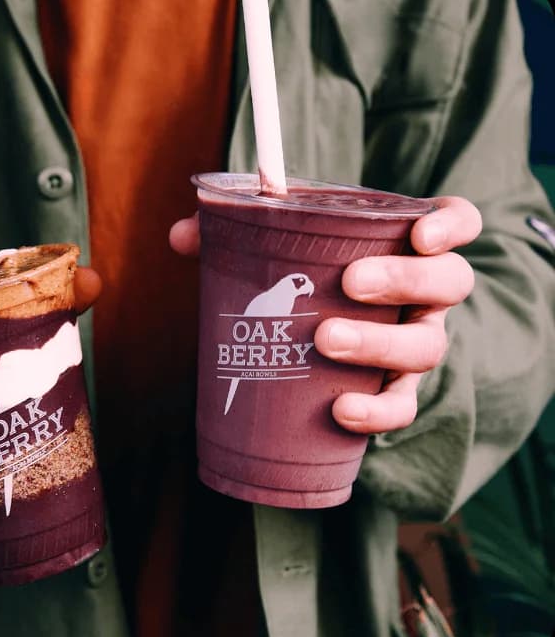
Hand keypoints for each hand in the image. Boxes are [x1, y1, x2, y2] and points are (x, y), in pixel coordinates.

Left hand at [169, 197, 480, 434]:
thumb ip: (234, 237)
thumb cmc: (303, 288)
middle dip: (405, 281)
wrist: (315, 350)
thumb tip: (180, 234)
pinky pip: (401, 407)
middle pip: (447, 283)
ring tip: (326, 340)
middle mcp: (422, 297)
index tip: (420, 231)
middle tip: (351, 283)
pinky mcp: (394, 393)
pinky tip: (340, 412)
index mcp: (403, 250)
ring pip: (427, 346)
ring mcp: (413, 346)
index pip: (455, 225)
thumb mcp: (278, 254)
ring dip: (380, 343)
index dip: (450, 224)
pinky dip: (376, 412)